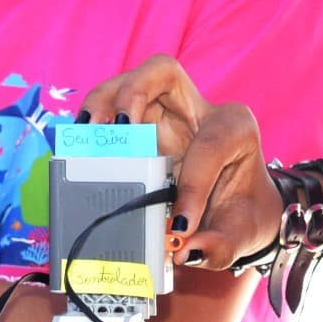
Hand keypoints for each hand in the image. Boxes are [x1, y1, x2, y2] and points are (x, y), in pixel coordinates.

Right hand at [80, 55, 275, 271]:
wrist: (239, 208)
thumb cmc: (241, 214)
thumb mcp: (241, 233)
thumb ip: (220, 245)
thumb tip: (184, 249)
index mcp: (235, 129)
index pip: (209, 146)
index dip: (193, 187)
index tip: (179, 228)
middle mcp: (200, 109)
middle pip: (163, 72)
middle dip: (134, 91)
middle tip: (117, 127)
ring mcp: (167, 111)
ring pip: (130, 81)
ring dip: (102, 102)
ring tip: (85, 132)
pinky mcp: (142, 123)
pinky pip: (111, 106)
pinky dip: (93, 118)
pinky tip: (80, 141)